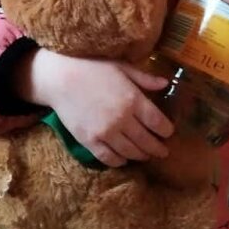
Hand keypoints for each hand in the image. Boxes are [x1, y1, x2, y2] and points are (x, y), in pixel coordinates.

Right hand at [20, 51, 173, 168]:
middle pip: (147, 141)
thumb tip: (165, 83)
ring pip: (131, 153)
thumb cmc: (92, 68)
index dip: (167, 130)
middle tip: (163, 151)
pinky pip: (109, 158)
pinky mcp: (90, 141)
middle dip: (158, 148)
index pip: (158, 123)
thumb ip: (144, 78)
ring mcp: (105, 133)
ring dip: (141, 156)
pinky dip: (120, 162)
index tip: (169, 132)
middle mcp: (122, 119)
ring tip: (146, 155)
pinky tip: (124, 159)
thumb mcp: (122, 67)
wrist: (60, 78)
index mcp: (133, 100)